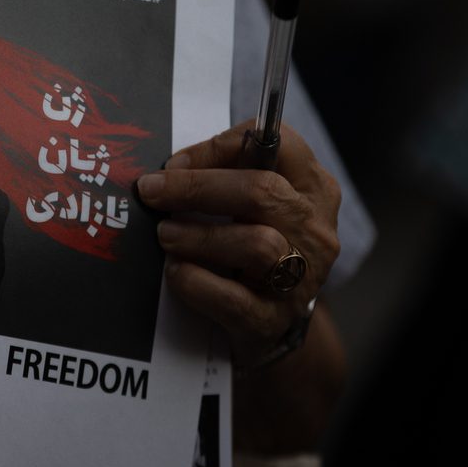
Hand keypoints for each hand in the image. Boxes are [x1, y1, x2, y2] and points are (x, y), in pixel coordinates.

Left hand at [135, 119, 340, 366]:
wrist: (271, 322)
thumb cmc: (252, 246)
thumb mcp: (252, 204)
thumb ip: (225, 177)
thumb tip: (168, 171)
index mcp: (312, 187)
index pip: (279, 144)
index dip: (221, 147)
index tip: (175, 163)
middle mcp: (315, 229)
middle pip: (262, 192)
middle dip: (197, 188)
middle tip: (152, 191)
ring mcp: (302, 277)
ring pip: (256, 244)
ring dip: (200, 235)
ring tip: (165, 234)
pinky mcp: (274, 319)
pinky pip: (234, 298)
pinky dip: (196, 282)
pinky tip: (176, 271)